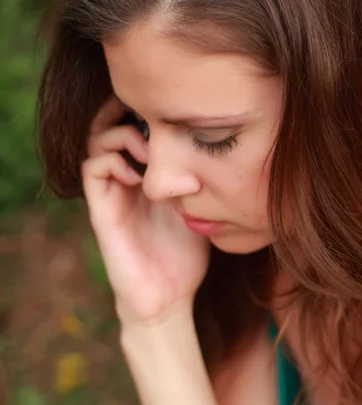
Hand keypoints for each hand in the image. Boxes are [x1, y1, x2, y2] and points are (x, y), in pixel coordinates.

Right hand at [81, 97, 210, 326]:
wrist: (168, 297)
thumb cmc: (184, 254)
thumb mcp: (199, 207)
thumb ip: (202, 179)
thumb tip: (225, 146)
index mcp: (145, 175)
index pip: (131, 125)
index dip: (144, 109)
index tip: (171, 106)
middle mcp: (124, 179)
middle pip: (107, 124)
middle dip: (125, 111)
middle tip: (152, 114)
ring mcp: (112, 193)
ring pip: (95, 141)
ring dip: (121, 134)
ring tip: (148, 148)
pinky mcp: (102, 211)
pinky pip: (92, 170)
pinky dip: (113, 161)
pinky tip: (139, 175)